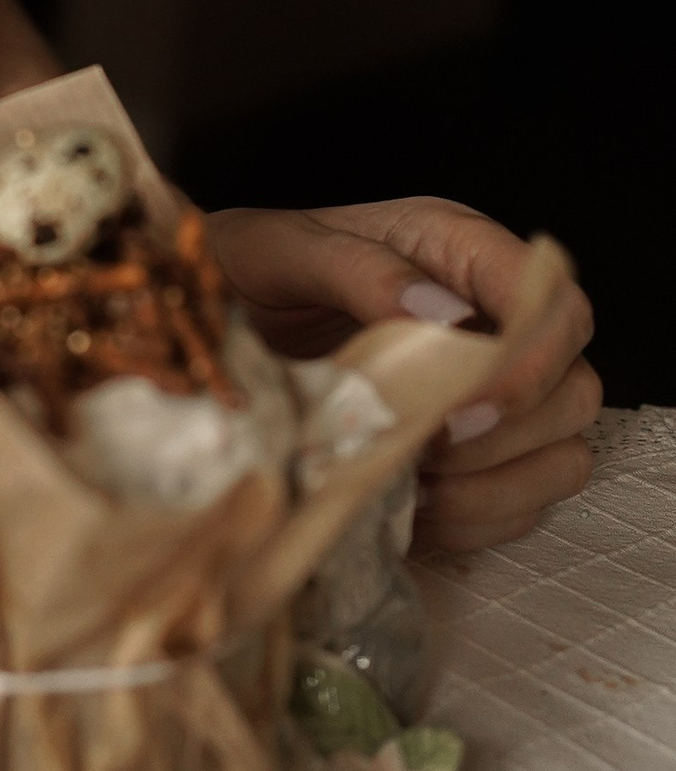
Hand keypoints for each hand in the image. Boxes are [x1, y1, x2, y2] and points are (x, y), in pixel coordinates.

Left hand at [206, 196, 600, 551]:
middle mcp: (489, 320)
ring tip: (414, 481)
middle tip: (426, 447)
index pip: (554, 303)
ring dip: (494, 484)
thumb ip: (358, 271)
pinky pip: (518, 505)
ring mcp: (489, 394)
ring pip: (560, 454)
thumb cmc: (244, 272)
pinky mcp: (471, 456)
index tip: (464, 402)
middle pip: (572, 388)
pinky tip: (413, 508)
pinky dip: (475, 518)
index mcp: (457, 253)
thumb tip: (439, 314)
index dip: (530, 359)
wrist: (198, 321)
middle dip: (508, 433)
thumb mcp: (278, 252)